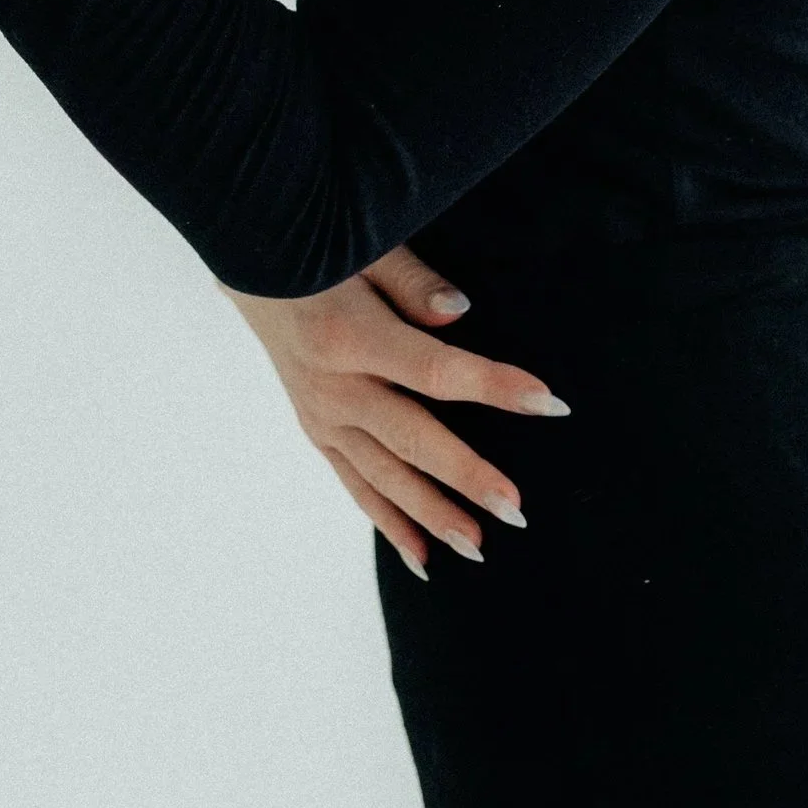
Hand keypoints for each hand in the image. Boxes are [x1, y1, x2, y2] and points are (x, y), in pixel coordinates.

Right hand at [220, 243, 568, 578]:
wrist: (256, 268)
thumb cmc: (323, 250)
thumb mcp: (366, 248)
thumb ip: (413, 281)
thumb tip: (460, 312)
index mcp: (350, 335)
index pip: (435, 369)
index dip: (494, 386)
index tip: (551, 403)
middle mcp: (334, 387)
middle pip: (411, 439)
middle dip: (466, 477)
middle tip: (516, 512)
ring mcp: (323, 417)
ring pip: (384, 477)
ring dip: (432, 515)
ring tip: (479, 548)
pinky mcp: (318, 433)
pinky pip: (357, 487)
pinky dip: (390, 524)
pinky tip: (424, 560)